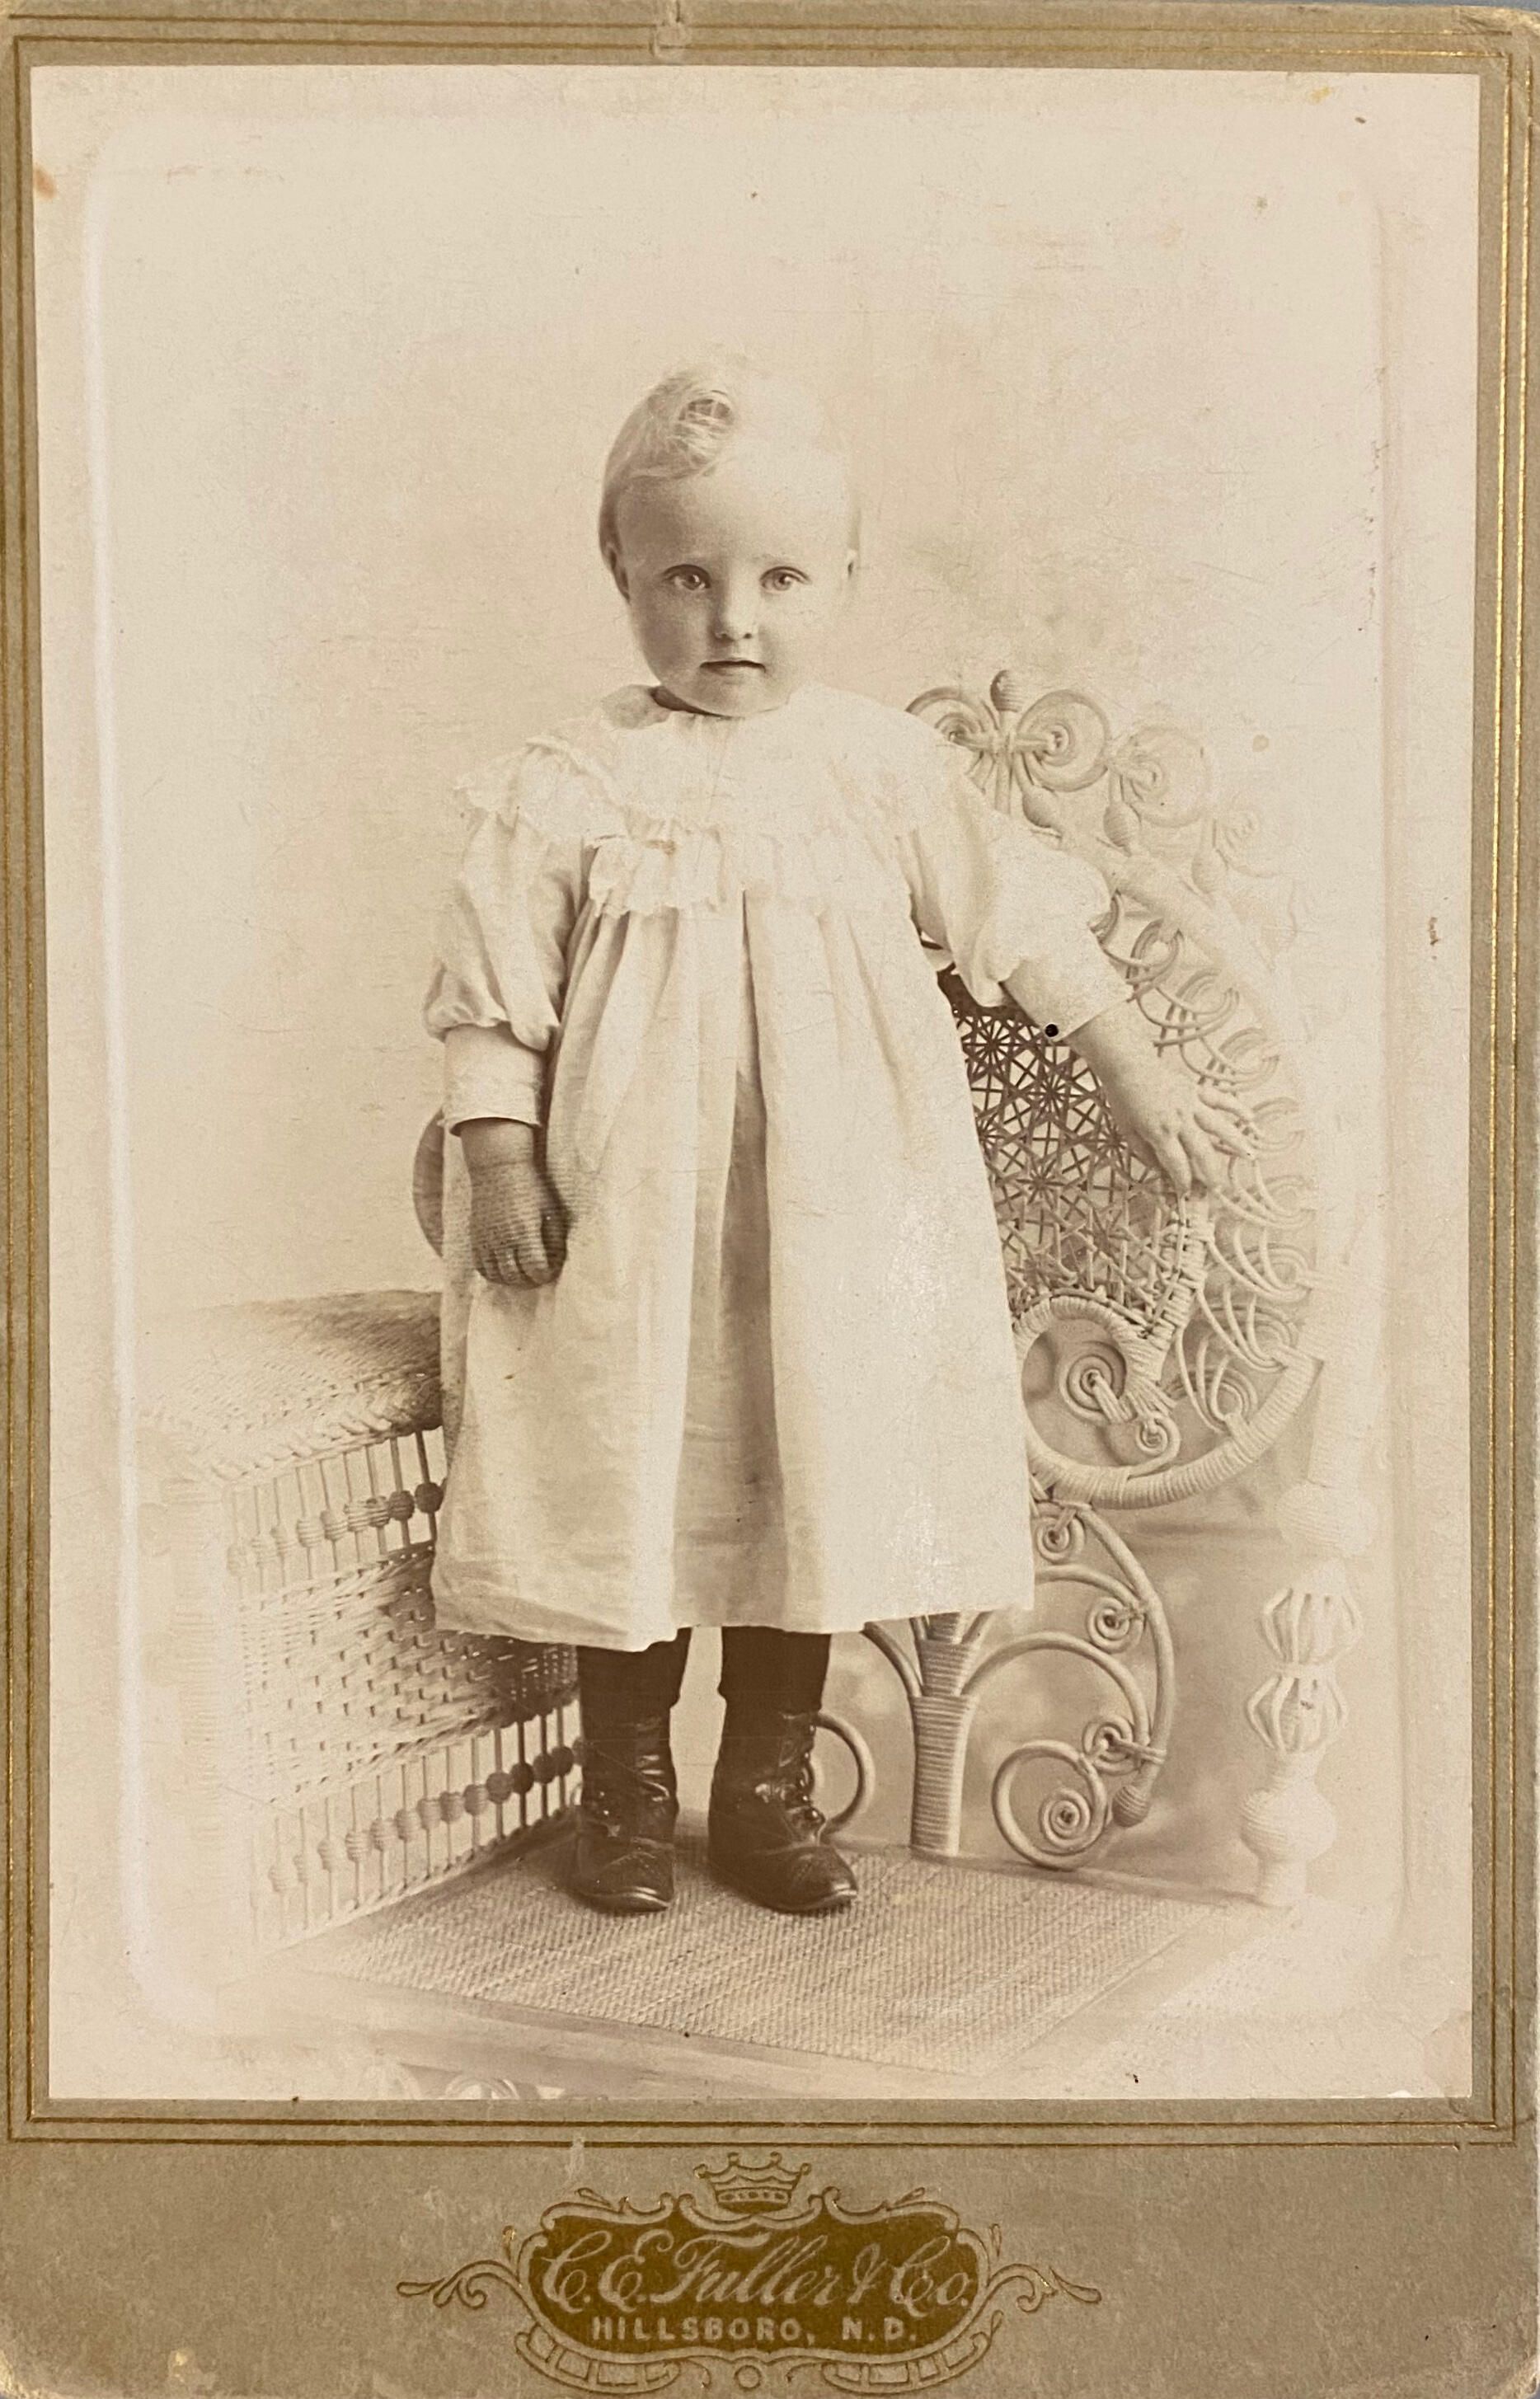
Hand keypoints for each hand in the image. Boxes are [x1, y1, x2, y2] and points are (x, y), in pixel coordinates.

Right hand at [459, 1120, 568, 1285]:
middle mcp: (503, 1239)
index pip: (536, 1269)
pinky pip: (482, 1268)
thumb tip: (557, 1262)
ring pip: (497, 1276)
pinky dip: (494, 1275)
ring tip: (523, 1274)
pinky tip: (505, 1269)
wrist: (499, 1169)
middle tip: (538, 1274)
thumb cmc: (531, 1188)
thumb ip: (555, 1239)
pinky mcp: (476, 1238)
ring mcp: (486, 1240)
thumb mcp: (550, 1211)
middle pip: (516, 1277)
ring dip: (512, 1280)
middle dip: (530, 1281)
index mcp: (525, 1231)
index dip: (546, 1274)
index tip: (551, 1269)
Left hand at [1100, 1051, 1256, 1197]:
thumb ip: (1146, 1154)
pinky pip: (1220, 1099)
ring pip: (1218, 1126)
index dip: (1183, 1183)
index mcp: (1160, 1133)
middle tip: (1219, 1189)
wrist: (1127, 1064)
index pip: (1178, 1165)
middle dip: (1211, 1173)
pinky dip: (1236, 1107)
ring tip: (1249, 1156)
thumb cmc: (1123, 1098)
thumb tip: (1162, 1171)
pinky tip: (1250, 1117)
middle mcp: (1180, 1120)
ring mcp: (1192, 1104)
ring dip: (1235, 1143)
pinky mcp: (1196, 1090)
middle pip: (1202, 1151)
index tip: (1187, 1195)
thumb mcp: (1127, 1132)